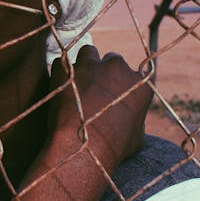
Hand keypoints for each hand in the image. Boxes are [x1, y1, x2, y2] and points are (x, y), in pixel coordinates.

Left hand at [48, 45, 150, 165]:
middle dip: (103, 70)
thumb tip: (132, 117)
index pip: (130, 72)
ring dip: (84, 63)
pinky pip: (63, 62)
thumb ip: (135, 117)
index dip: (120, 81)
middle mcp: (116, 67)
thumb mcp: (137, 136)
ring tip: (77, 81)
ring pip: (87, 52)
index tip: (112, 90)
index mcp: (139, 82)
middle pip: (111, 59)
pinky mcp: (66, 69)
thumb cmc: (112, 148)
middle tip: (93, 87)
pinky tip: (60, 85)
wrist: (82, 148)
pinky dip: (61, 71)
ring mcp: (90, 65)